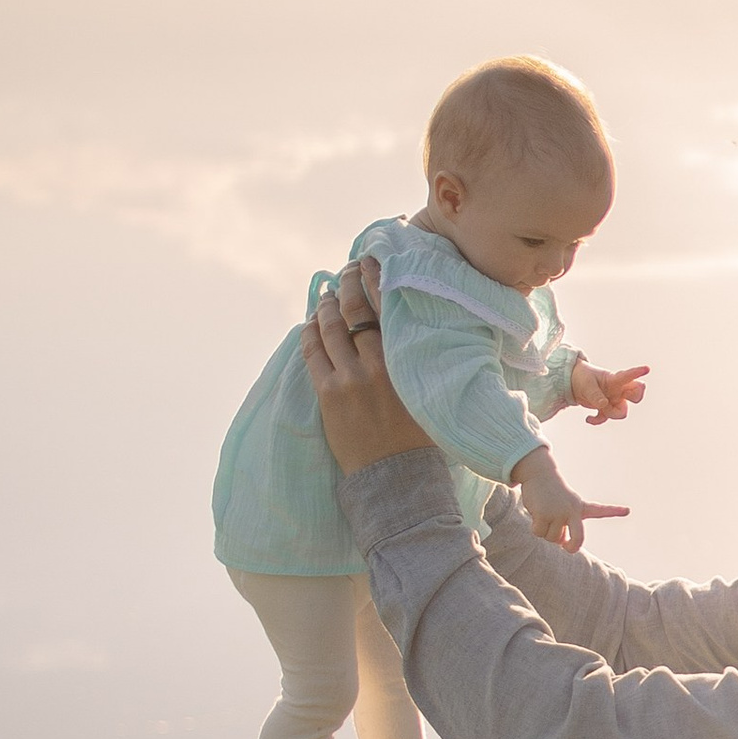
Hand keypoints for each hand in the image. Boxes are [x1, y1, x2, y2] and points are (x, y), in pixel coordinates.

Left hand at [302, 261, 433, 474]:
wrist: (398, 476)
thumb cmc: (421, 435)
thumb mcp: (428, 390)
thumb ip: (418, 359)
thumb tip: (412, 328)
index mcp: (406, 360)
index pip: (386, 306)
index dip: (373, 279)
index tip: (367, 262)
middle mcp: (377, 363)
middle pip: (355, 309)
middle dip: (346, 283)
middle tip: (344, 271)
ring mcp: (350, 378)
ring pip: (330, 328)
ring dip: (326, 306)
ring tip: (326, 295)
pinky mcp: (329, 394)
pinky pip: (312, 353)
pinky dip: (310, 332)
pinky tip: (310, 323)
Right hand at [513, 448, 628, 552]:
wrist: (539, 475)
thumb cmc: (553, 495)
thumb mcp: (564, 509)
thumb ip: (567, 527)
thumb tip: (563, 543)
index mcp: (581, 508)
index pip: (600, 510)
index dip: (614, 511)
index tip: (627, 510)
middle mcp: (573, 510)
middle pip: (578, 539)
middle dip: (572, 547)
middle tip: (566, 547)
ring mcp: (559, 513)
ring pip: (553, 538)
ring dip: (546, 533)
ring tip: (545, 516)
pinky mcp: (544, 514)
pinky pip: (539, 533)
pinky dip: (535, 529)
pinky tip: (536, 514)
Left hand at [570, 359, 649, 425]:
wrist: (574, 383)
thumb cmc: (583, 378)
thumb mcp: (587, 384)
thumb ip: (595, 394)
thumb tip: (603, 404)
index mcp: (614, 379)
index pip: (628, 376)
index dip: (638, 372)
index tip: (647, 369)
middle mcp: (618, 390)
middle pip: (636, 395)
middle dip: (636, 398)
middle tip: (627, 397)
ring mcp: (614, 400)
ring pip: (622, 412)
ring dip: (611, 414)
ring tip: (598, 408)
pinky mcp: (606, 409)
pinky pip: (607, 418)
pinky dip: (598, 420)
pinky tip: (588, 418)